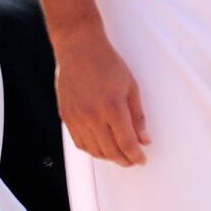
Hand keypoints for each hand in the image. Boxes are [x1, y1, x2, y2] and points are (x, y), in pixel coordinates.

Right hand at [49, 22, 147, 167]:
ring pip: (93, 150)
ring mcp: (77, 117)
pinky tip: (99, 147)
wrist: (79, 50)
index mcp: (112, 109)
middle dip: (124, 160)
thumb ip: (138, 117)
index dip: (135, 156)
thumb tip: (144, 139)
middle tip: (132, 160)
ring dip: (107, 157)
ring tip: (117, 155)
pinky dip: (91, 149)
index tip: (141, 159)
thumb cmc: (106, 64)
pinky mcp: (66, 116)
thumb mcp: (131, 88)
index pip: (126, 144)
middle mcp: (92, 116)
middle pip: (110, 151)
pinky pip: (79, 141)